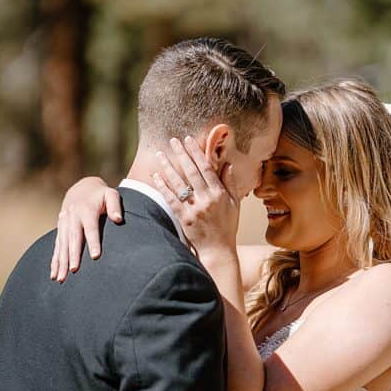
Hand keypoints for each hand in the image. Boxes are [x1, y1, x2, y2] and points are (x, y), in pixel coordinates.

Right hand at [51, 177, 122, 281]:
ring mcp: (64, 224)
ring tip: (60, 278)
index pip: (90, 228)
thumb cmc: (100, 195)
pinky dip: (55, 261)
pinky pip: (56, 247)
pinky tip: (54, 274)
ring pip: (62, 245)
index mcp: (86, 210)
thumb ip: (115, 205)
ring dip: (61, 262)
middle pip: (73, 239)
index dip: (93, 242)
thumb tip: (118, 219)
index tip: (95, 256)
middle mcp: (72, 217)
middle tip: (74, 270)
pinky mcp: (60, 230)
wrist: (81, 189)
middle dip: (73, 255)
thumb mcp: (110, 194)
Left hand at [152, 136, 238, 252]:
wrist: (218, 250)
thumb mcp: (234, 204)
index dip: (196, 153)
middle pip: (191, 171)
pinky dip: (163, 186)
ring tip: (160, 154)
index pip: (207, 168)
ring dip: (168, 167)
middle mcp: (207, 198)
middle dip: (181, 154)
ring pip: (179, 183)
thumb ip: (230, 183)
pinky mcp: (184, 218)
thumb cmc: (227, 227)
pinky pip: (171, 199)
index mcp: (219, 193)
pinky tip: (156, 176)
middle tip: (173, 140)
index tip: (188, 140)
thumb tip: (227, 163)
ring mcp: (195, 208)